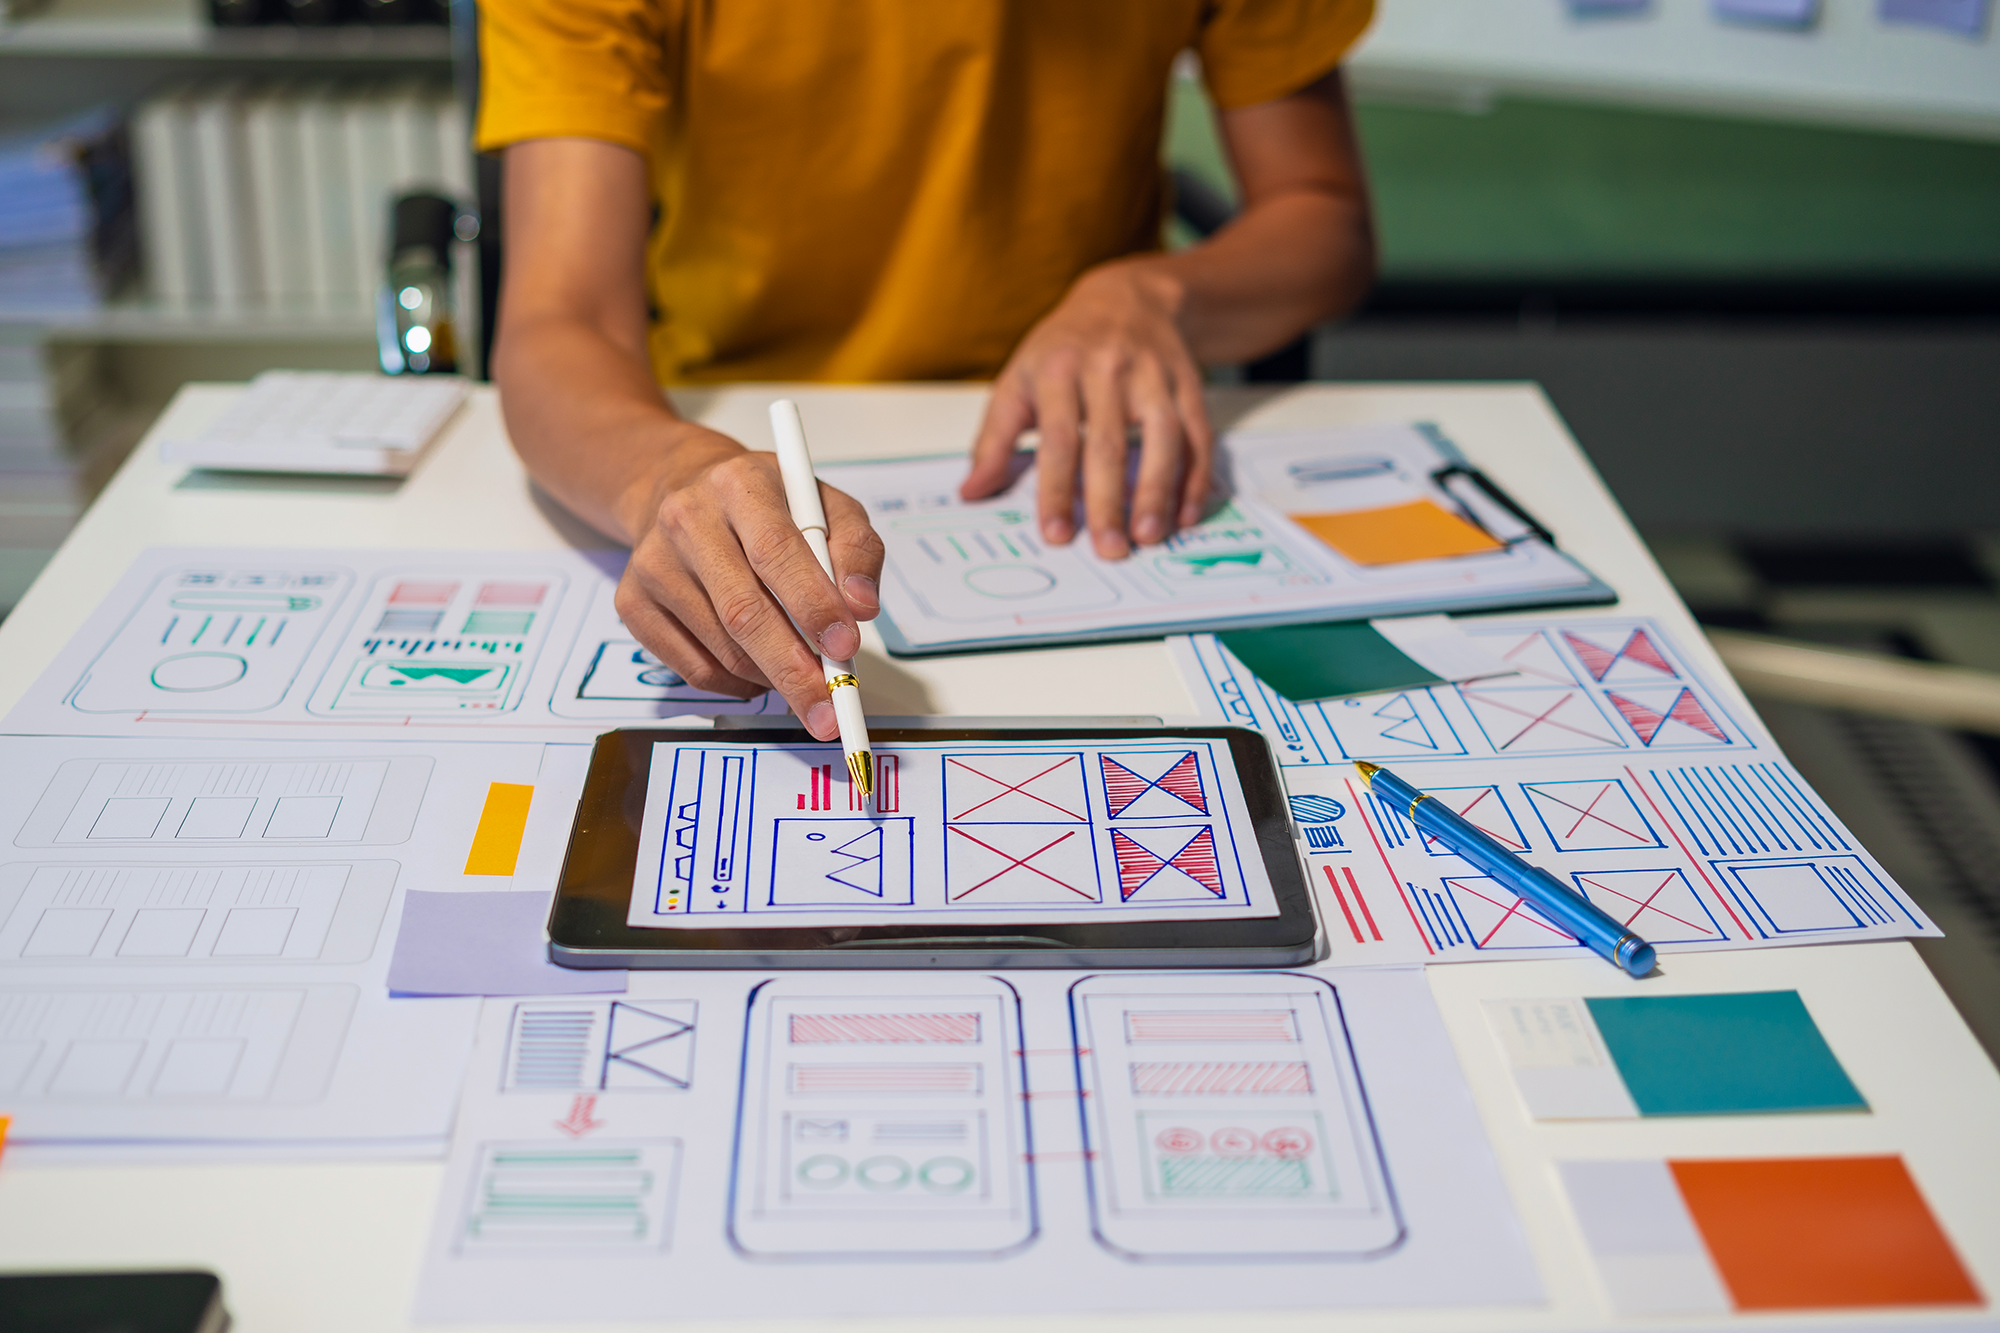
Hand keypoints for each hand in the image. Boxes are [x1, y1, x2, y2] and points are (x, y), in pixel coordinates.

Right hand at [612, 422, 884, 739]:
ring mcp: (653, 564)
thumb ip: (856, 550)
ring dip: (771, 678)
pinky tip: (759, 671)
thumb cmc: (767, 505)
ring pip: (721, 648)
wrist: (684, 489)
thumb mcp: (825, 506)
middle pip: (742, 611)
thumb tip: (861, 607)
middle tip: (830, 708)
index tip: (845, 646)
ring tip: (800, 674)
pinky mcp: (633, 602)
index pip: (776, 550)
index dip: (813, 604)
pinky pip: (693, 668)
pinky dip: (736, 684)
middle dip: (793, 669)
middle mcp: (687, 520)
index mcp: (740, 485)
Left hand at [960, 260, 1214, 558]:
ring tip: (1149, 537)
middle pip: (1110, 443)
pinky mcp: (1188, 384)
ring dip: (1158, 491)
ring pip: (1163, 437)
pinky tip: (1187, 514)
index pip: (1058, 439)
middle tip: (1110, 550)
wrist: (1124, 298)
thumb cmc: (1063, 349)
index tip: (1056, 535)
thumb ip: (994, 439)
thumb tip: (971, 492)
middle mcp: (1108, 369)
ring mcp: (1153, 375)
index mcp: (1058, 370)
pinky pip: (1198, 434)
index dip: (1056, 490)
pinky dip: (1197, 477)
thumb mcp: (1018, 380)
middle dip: (1109, 501)